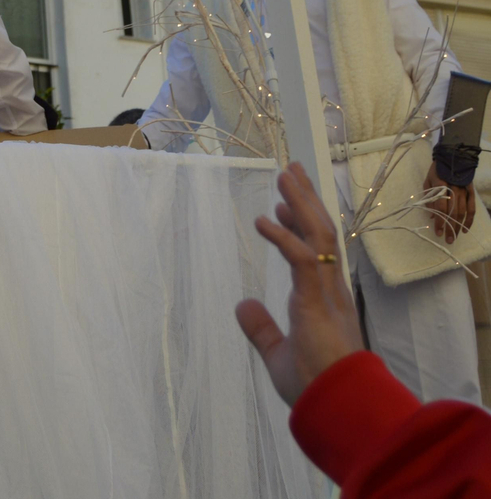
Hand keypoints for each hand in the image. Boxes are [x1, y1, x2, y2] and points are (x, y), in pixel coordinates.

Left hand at [235, 163, 365, 405]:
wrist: (335, 406)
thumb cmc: (315, 386)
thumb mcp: (279, 352)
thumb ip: (262, 328)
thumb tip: (243, 305)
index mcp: (326, 301)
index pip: (317, 252)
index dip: (301, 225)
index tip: (283, 205)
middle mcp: (331, 290)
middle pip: (322, 233)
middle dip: (305, 201)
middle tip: (291, 172)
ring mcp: (326, 293)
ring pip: (318, 236)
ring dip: (300, 204)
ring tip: (284, 177)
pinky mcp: (316, 300)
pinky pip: (303, 258)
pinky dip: (284, 236)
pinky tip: (265, 219)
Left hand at [423, 165, 474, 243]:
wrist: (453, 158)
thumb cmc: (436, 171)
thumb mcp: (427, 182)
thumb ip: (428, 198)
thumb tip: (431, 216)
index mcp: (441, 186)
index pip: (440, 207)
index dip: (439, 221)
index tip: (438, 232)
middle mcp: (454, 189)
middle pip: (453, 212)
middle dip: (450, 228)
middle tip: (448, 240)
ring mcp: (464, 191)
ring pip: (462, 212)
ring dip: (459, 226)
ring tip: (454, 237)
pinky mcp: (471, 192)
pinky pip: (472, 209)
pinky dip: (469, 220)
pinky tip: (465, 229)